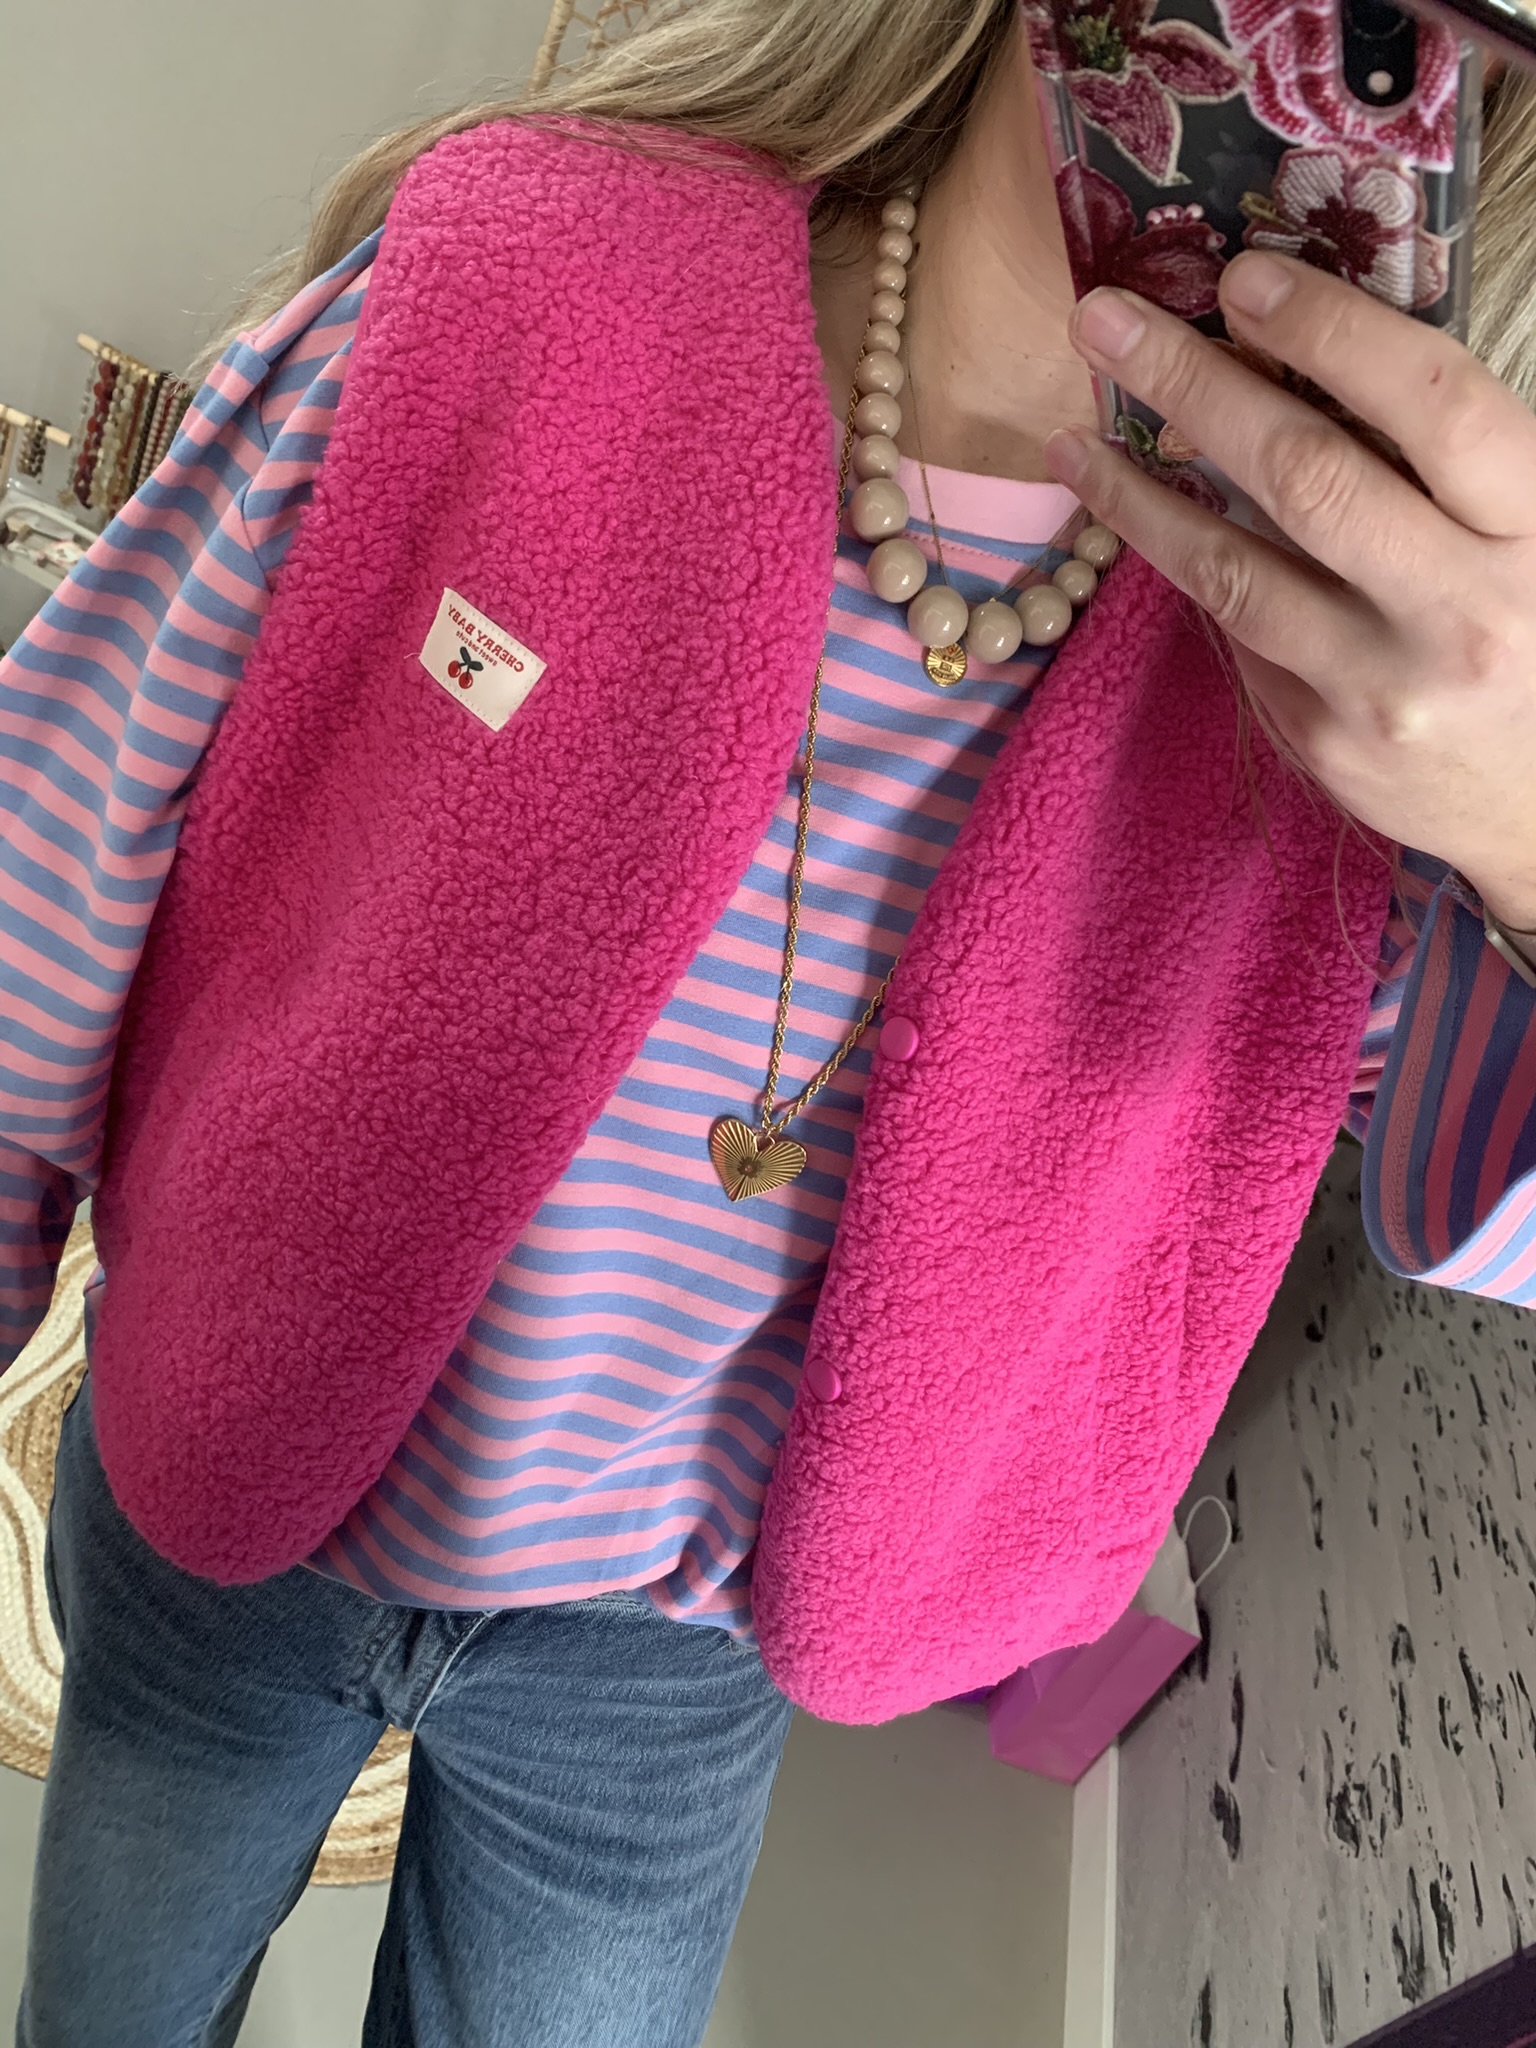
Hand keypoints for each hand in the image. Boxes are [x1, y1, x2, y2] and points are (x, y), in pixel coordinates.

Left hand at [1043, 254, 1535, 930]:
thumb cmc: (1535, 625)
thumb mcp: (1532, 527)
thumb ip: (1445, 453)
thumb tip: (1309, 345)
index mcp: (1532, 528)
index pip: (1431, 403)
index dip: (1331, 330)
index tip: (1240, 278)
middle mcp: (1459, 610)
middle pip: (1306, 477)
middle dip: (1194, 386)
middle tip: (1104, 322)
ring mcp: (1381, 687)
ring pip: (1234, 572)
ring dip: (1138, 497)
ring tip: (1074, 439)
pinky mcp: (1323, 743)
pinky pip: (1240, 638)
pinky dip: (1188, 571)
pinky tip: (1138, 521)